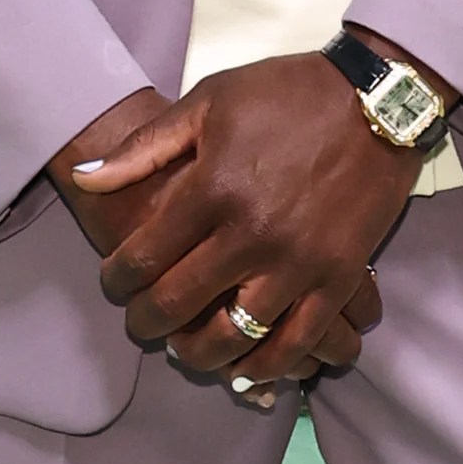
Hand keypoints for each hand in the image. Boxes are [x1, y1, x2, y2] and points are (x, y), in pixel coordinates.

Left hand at [57, 52, 425, 384]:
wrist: (377, 96)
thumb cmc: (285, 93)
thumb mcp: (207, 103)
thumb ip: (144, 148)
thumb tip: (85, 180)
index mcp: (212, 189)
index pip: (143, 257)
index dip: (117, 279)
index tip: (114, 283)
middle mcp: (250, 234)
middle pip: (178, 303)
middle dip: (147, 322)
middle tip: (140, 323)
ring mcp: (298, 261)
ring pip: (234, 335)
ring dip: (200, 353)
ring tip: (187, 349)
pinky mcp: (340, 277)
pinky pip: (299, 341)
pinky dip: (269, 365)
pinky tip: (248, 369)